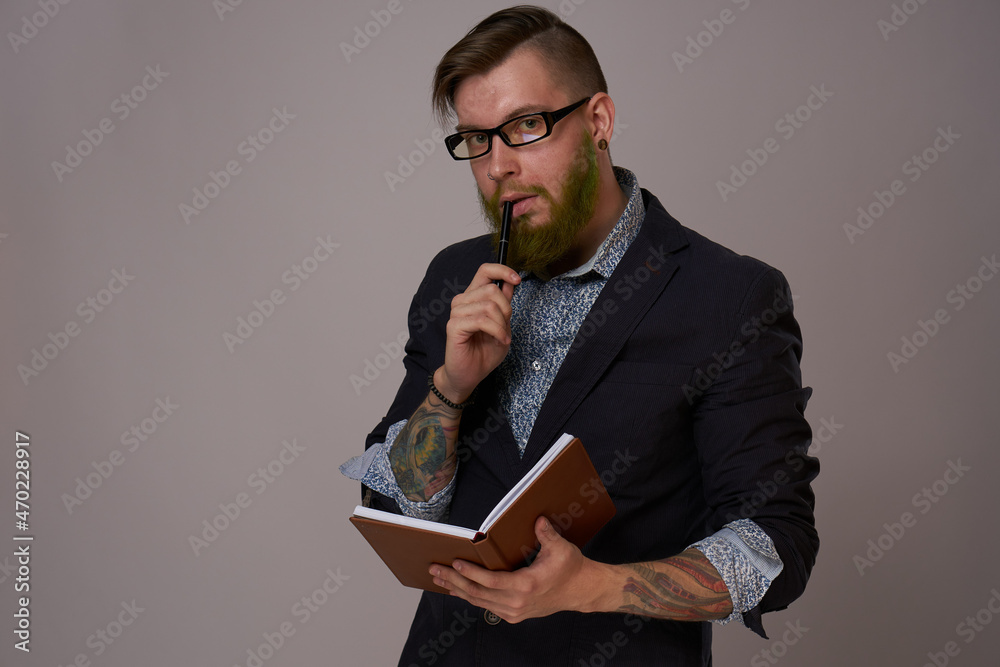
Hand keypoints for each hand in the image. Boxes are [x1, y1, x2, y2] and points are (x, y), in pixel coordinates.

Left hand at [429, 516, 611, 622]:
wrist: (581, 591)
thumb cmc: (571, 568)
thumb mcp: (560, 548)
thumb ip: (546, 533)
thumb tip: (536, 518)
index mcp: (525, 586)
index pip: (490, 581)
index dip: (470, 573)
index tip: (454, 563)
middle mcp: (517, 602)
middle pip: (477, 593)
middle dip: (453, 581)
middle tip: (434, 569)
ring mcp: (514, 611)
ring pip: (478, 601)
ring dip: (457, 590)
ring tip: (439, 578)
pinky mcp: (514, 614)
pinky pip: (486, 606)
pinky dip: (470, 596)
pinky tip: (458, 589)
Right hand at [436, 263, 520, 402]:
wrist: (468, 375)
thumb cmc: (483, 352)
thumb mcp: (502, 324)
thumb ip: (505, 303)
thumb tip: (511, 282)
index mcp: (473, 297)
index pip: (485, 271)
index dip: (502, 270)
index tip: (516, 279)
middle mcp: (463, 301)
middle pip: (491, 289)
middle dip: (506, 309)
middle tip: (505, 327)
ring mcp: (456, 313)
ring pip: (489, 305)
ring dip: (501, 324)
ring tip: (501, 337)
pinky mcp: (454, 326)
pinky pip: (482, 320)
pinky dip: (496, 331)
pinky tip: (499, 340)